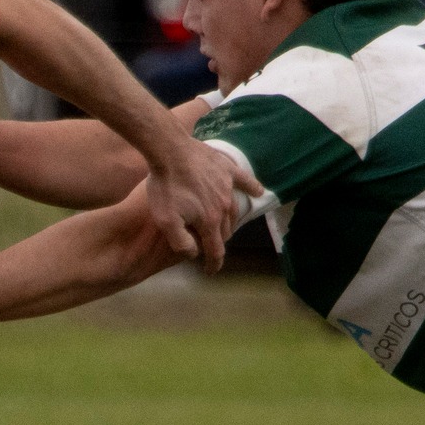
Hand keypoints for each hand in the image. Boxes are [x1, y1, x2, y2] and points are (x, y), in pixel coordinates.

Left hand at [142, 136, 261, 275]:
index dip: (213, 264)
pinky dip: (252, 187)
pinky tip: (259, 191)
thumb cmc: (165, 186)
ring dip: (229, 221)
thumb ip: (181, 242)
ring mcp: (228, 187)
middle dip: (218, 241)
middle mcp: (224, 207)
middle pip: (225, 231)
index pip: (215, 250)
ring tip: (223, 226)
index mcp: (209, 221)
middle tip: (208, 244)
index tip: (210, 272)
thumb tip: (195, 253)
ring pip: (234, 210)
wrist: (170, 151)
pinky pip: (245, 180)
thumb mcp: (165, 221)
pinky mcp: (227, 169)